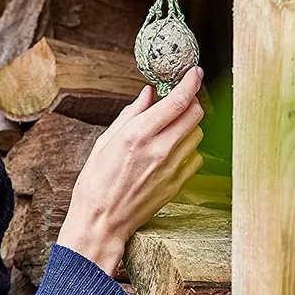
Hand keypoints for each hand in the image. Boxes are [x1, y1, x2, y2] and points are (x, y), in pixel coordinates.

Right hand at [57, 67, 204, 274]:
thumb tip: (148, 93)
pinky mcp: (178, 184)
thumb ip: (131, 113)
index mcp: (138, 134)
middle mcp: (159, 149)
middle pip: (195, 113)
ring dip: (189, 126)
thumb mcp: (105, 141)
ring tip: (170, 129)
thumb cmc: (96, 182)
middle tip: (179, 101)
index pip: (178, 100)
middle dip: (191, 101)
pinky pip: (196, 157)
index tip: (195, 72)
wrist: (101, 223)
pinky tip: (171, 152)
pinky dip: (188, 149)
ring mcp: (171, 168)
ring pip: (198, 133)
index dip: (191, 81)